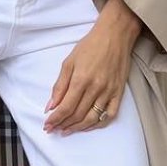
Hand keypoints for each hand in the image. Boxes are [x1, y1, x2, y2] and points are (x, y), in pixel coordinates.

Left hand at [44, 10, 139, 135]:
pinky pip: (110, 115)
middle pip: (77, 115)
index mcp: (81, 79)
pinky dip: (98, 124)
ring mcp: (109, 92)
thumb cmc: (90, 46)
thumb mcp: (69, 62)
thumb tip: (50, 106)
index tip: (47, 125)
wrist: (115, 35)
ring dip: (78, 127)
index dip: (55, 119)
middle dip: (63, 125)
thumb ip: (59, 86)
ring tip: (67, 130)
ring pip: (92, 118)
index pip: (66, 107)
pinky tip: (88, 126)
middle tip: (54, 129)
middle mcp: (96, 88)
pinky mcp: (119, 92)